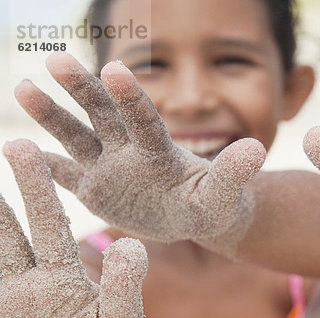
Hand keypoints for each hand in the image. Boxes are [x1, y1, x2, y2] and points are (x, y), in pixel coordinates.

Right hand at [0, 139, 146, 317]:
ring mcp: (6, 290)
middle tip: (15, 144)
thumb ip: (124, 291)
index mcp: (63, 272)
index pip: (51, 224)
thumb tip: (133, 246)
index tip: (37, 150)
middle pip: (20, 225)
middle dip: (18, 188)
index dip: (42, 190)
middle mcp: (31, 274)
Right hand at [14, 52, 264, 246]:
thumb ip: (234, 173)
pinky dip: (43, 167)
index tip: (113, 68)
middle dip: (81, 90)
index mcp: (159, 150)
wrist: (196, 216)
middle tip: (55, 60)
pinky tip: (17, 150)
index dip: (130, 97)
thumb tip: (257, 150)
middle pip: (102, 115)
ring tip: (23, 88)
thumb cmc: (214, 203)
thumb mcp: (224, 193)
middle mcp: (129, 151)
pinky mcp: (95, 190)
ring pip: (76, 137)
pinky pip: (66, 175)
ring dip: (52, 115)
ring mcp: (109, 168)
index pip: (142, 120)